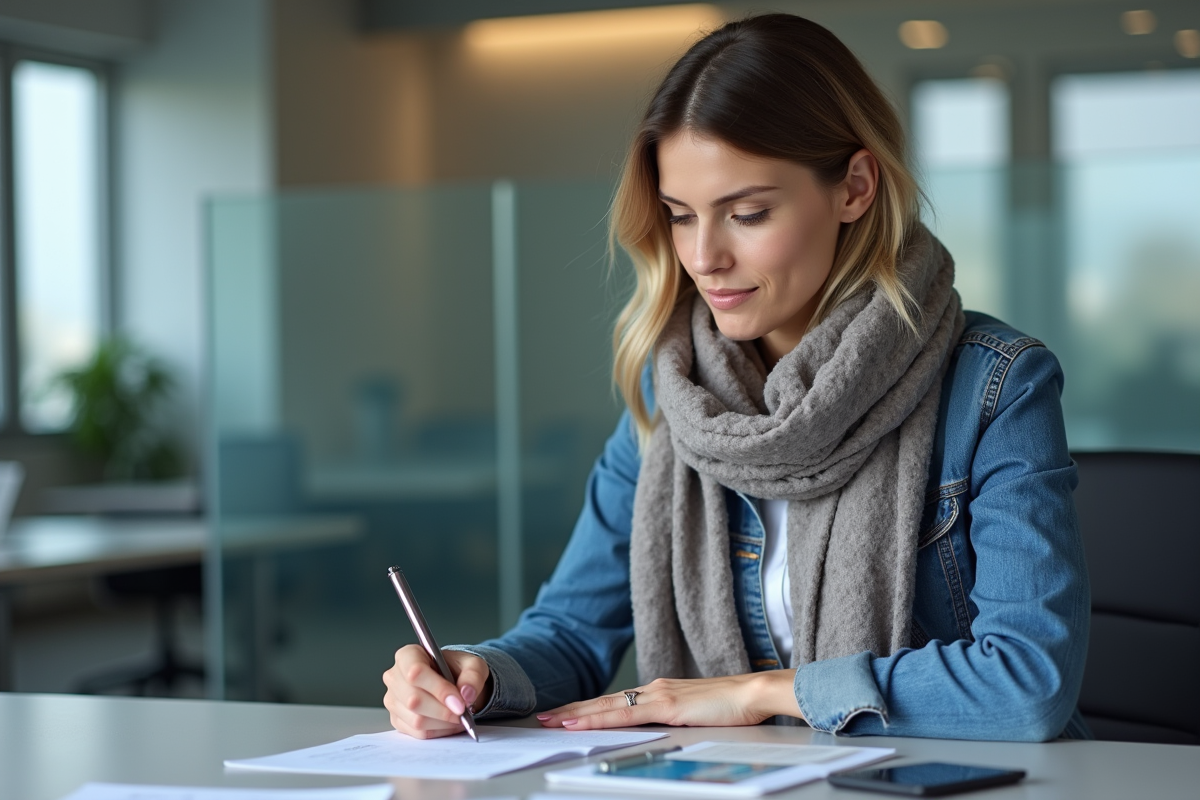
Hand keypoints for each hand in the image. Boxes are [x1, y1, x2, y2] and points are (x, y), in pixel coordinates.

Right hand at [382, 645, 490, 738]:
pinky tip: (450, 723)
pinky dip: (439, 731)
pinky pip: (418, 732)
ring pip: (416, 720)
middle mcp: (394, 677)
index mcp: (408, 655)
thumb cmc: (457, 669)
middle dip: (443, 711)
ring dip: (443, 722)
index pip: (415, 672)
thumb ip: (473, 676)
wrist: (452, 682)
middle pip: (414, 700)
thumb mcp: (473, 664)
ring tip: (459, 717)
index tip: (459, 703)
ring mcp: (392, 700)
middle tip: (463, 713)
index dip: (438, 689)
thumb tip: (466, 695)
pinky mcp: (397, 720)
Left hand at [535, 670, 803, 729]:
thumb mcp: (697, 716)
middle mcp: (654, 689)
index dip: (589, 708)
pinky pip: (623, 714)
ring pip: (607, 706)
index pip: (617, 703)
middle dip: (572, 709)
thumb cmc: (734, 706)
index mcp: (661, 693)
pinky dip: (597, 717)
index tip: (565, 714)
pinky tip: (579, 721)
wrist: (756, 692)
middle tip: (543, 716)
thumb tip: (661, 732)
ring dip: (576, 713)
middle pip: (605, 702)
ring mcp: (658, 695)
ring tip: (550, 719)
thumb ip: (677, 720)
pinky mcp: (665, 705)